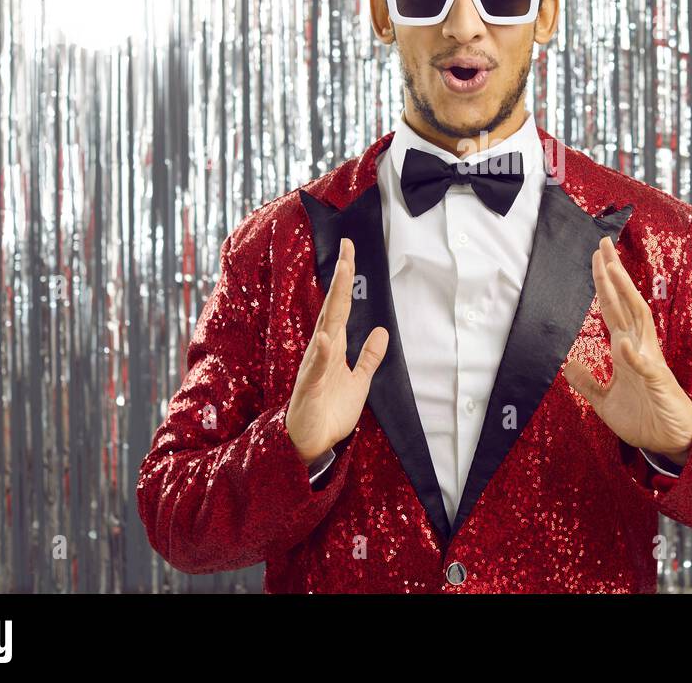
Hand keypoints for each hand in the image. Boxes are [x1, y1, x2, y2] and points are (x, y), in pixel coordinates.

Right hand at [285, 237, 388, 466]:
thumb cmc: (330, 411)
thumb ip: (369, 357)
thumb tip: (382, 331)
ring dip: (333, 303)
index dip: (346, 279)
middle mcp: (322, 350)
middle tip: (347, 249)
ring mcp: (314, 366)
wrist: (311, 443)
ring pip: (325, 328)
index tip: (350, 251)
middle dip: (340, 278)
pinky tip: (327, 337)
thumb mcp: (359, 381)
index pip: (342, 306)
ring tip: (340, 276)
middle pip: (333, 308)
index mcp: (334, 347)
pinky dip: (321, 353)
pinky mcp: (309, 387)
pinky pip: (315, 368)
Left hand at [563, 235, 691, 464]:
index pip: (612, 308)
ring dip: (625, 295)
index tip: (597, 257)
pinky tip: (625, 344)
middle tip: (603, 244)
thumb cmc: (643, 417)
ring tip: (614, 270)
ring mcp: (649, 361)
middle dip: (614, 274)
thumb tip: (568, 365)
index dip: (604, 284)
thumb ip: (588, 382)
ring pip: (637, 320)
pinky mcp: (658, 382)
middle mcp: (639, 346)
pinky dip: (635, 356)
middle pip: (625, 302)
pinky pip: (645, 367)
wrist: (670, 441)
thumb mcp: (604, 400)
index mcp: (625, 348)